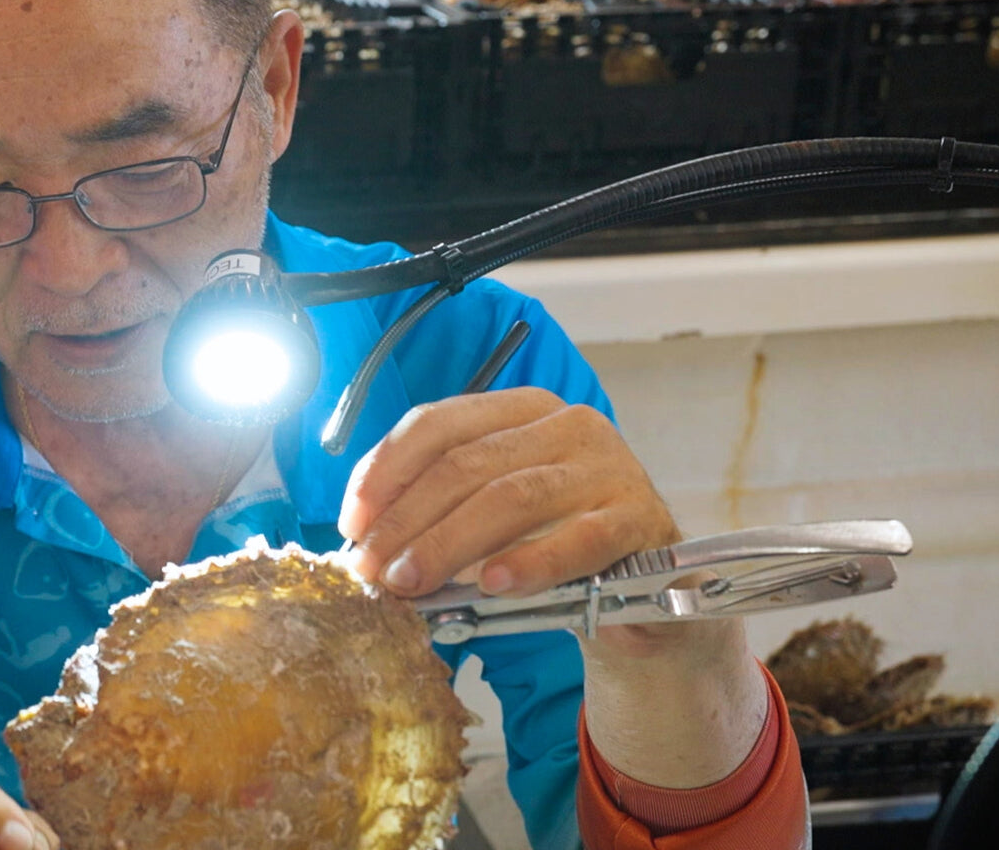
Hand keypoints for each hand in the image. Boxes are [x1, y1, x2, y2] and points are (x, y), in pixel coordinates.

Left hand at [339, 387, 678, 648]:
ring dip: (448, 543)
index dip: (386, 470)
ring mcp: (608, 468)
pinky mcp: (639, 518)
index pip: (439, 424)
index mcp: (522, 409)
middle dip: (407, 519)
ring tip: (411, 582)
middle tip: (372, 566)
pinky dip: (531, 561)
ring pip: (510, 497)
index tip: (352, 521)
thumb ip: (441, 508)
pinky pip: (578, 538)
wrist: (646, 588)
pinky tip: (493, 583)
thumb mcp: (493, 510)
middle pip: (467, 464)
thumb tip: (367, 540)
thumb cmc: (556, 540)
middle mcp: (567, 425)